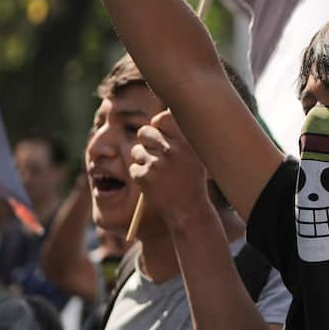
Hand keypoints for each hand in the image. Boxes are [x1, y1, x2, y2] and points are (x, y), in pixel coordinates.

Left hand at [129, 111, 214, 228]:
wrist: (189, 211)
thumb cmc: (192, 181)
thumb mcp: (195, 156)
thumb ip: (179, 137)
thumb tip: (157, 118)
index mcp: (185, 142)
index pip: (161, 119)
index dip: (158, 125)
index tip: (160, 133)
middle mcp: (171, 151)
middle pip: (144, 132)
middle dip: (146, 142)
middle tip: (156, 156)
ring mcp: (156, 164)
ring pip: (136, 151)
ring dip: (142, 160)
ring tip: (157, 173)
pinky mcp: (144, 177)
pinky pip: (133, 168)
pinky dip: (140, 175)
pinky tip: (154, 184)